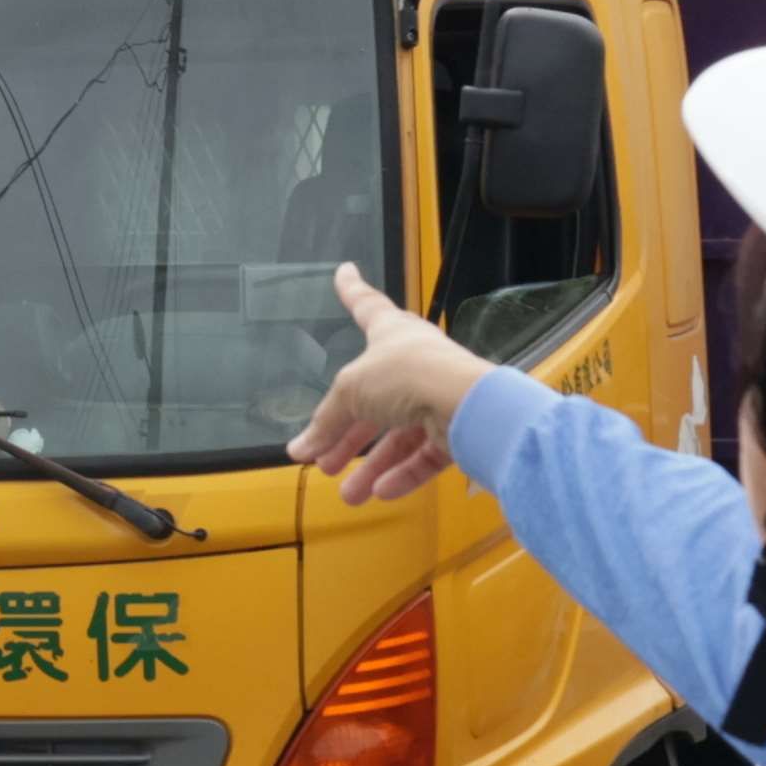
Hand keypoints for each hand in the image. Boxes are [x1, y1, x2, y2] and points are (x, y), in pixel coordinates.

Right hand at [287, 263, 492, 503]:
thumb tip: (300, 449)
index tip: (344, 271)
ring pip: (400, 435)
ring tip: (348, 494)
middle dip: (347, 433)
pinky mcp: (457, 429)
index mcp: (391, 334)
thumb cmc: (407, 375)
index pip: (365, 306)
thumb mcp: (350, 392)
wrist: (465, 403)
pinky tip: (381, 492)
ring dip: (372, 466)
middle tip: (322, 459)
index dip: (351, 290)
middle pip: (374, 399)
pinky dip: (403, 473)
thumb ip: (326, 423)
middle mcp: (415, 361)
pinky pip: (425, 454)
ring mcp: (437, 395)